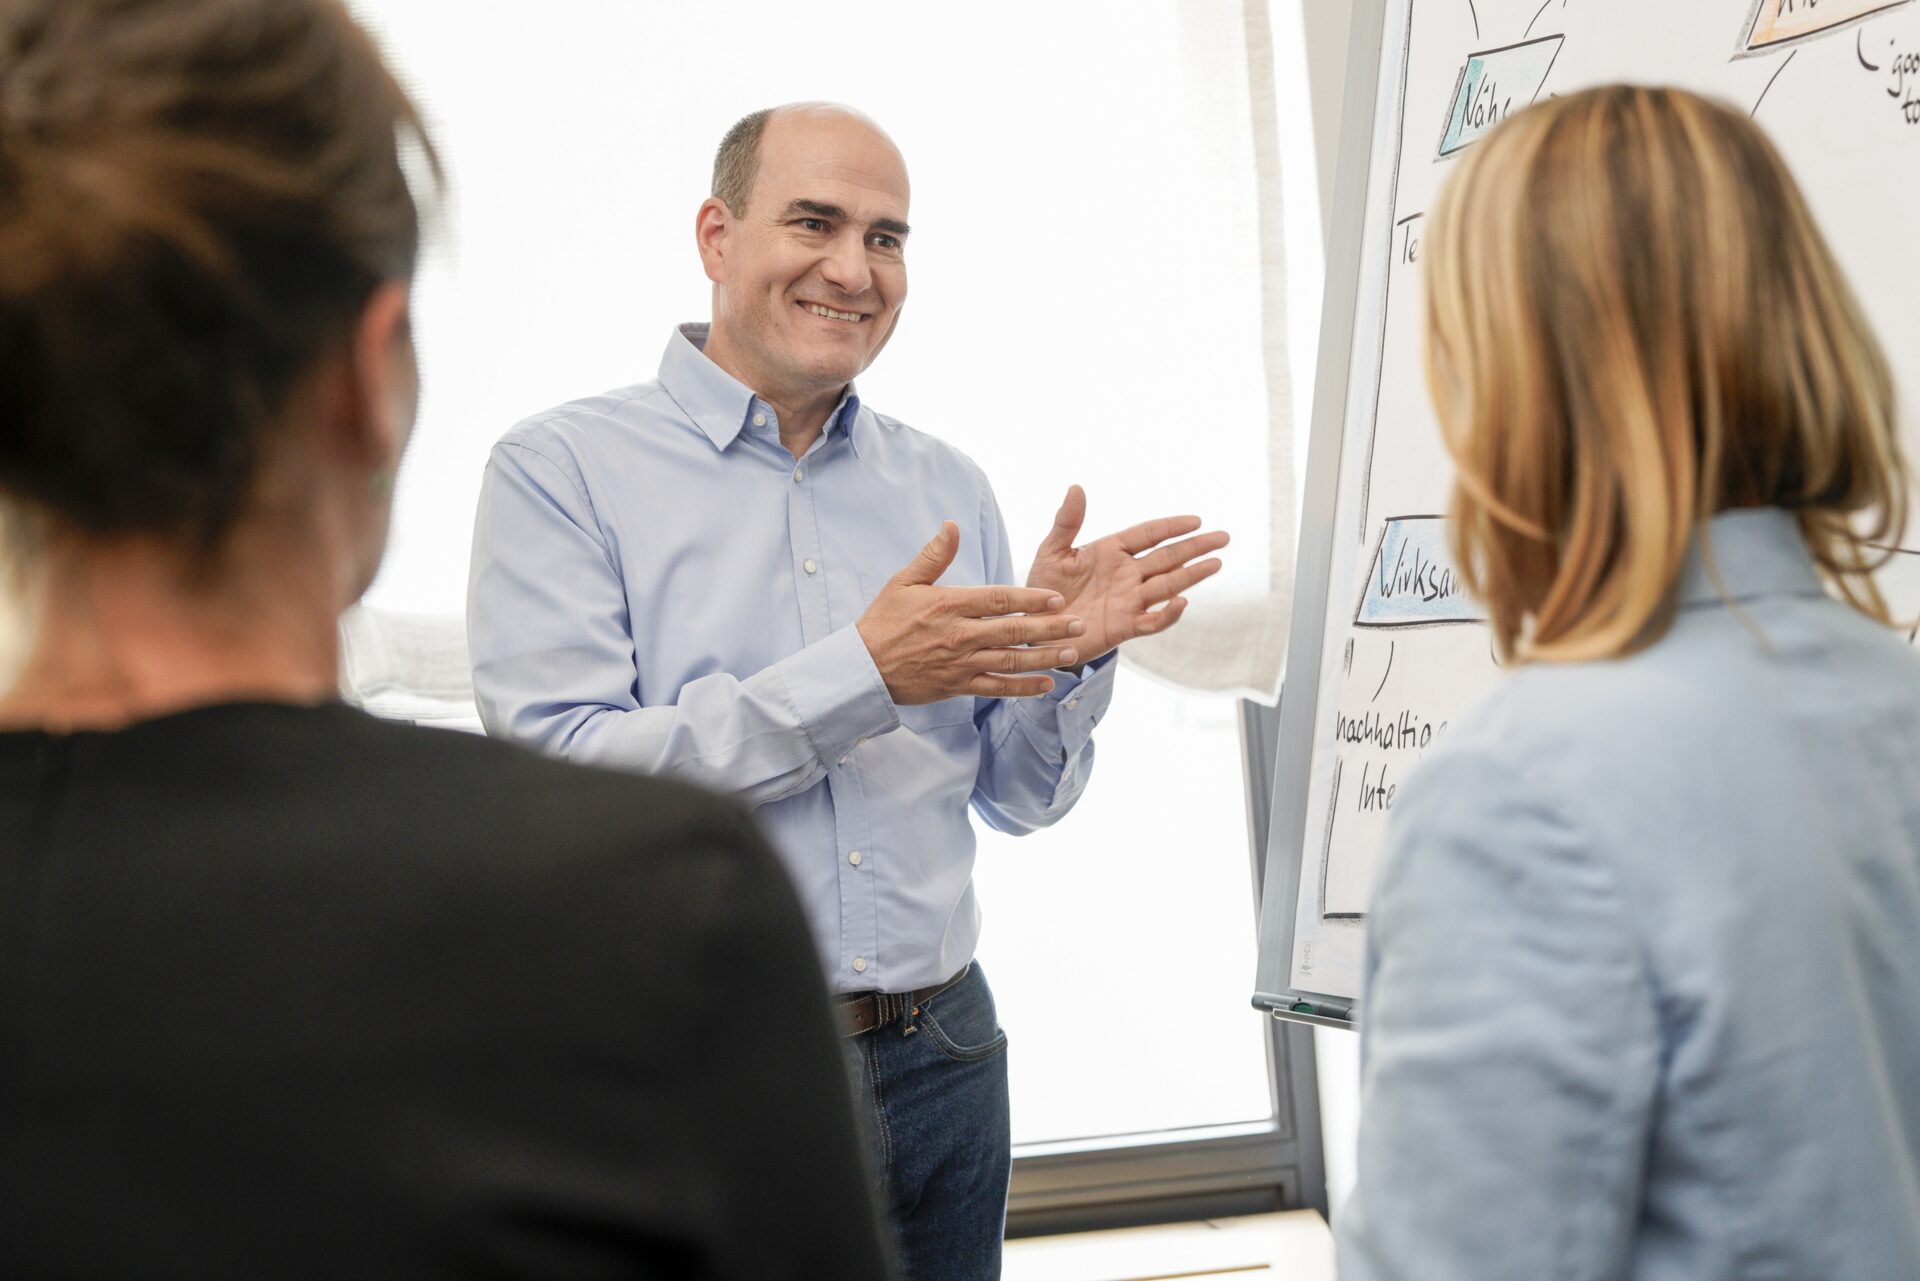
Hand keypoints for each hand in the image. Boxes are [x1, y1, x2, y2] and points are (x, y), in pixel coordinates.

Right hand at [856, 522, 1087, 705]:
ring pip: (1010, 661)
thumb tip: (953, 526)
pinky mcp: (957, 686)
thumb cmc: (882, 621)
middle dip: (1050, 628)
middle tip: (1079, 624)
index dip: (1031, 599)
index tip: (1057, 598)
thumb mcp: (903, 582)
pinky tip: (1046, 684)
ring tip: (1072, 653)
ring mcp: (960, 663)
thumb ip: (933, 555)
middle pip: (1013, 631)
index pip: (999, 600)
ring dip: (1044, 658)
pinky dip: (1023, 688)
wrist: (862, 668)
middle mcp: (959, 635)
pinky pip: (996, 688)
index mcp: (949, 605)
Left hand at [1024, 485, 1227, 663]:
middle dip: (1195, 547)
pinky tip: (1181, 602)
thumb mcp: (1052, 551)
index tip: (1196, 520)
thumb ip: (1066, 523)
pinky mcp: (1124, 627)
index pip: (1149, 534)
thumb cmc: (1043, 587)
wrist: (1036, 627)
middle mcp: (1126, 574)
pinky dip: (1168, 613)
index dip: (1172, 527)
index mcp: (1111, 551)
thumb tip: (1076, 487)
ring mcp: (1129, 601)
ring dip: (1191, 575)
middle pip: (1167, 558)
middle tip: (1223, 538)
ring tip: (1215, 563)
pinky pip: (1152, 620)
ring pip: (1167, 585)